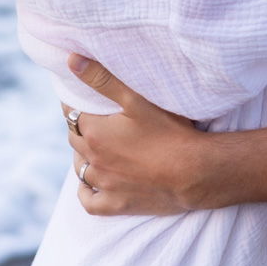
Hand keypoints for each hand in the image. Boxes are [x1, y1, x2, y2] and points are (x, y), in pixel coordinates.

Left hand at [62, 57, 200, 215]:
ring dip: (83, 154)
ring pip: (80, 167)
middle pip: (74, 138)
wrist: (195, 173)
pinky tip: (92, 182)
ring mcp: (104, 185)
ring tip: (95, 143)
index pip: (71, 112)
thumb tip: (71, 60)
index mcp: (94, 133)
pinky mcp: (116, 205)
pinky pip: (89, 201)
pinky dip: (86, 190)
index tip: (81, 95)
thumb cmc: (169, 132)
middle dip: (80, 125)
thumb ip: (102, 78)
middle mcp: (93, 160)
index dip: (75, 102)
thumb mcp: (136, 99)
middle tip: (93, 115)